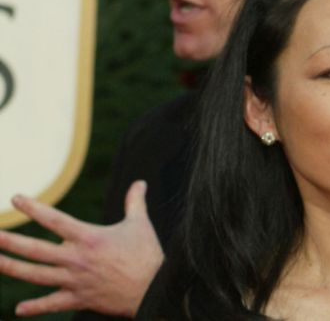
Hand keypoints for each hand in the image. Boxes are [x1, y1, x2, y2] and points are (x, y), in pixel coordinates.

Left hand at [0, 180, 163, 316]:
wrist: (156, 289)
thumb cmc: (148, 254)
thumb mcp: (141, 224)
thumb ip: (135, 202)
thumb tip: (140, 182)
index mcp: (89, 238)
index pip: (55, 220)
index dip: (34, 208)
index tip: (16, 198)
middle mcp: (77, 259)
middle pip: (36, 250)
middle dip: (10, 242)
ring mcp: (76, 280)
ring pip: (36, 275)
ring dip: (12, 268)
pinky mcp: (80, 299)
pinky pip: (53, 303)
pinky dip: (35, 307)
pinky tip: (18, 309)